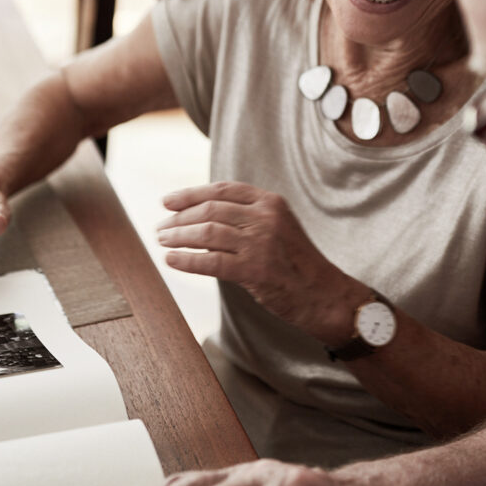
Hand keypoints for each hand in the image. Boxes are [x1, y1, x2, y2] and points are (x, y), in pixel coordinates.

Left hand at [158, 181, 361, 340]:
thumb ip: (248, 217)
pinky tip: (172, 261)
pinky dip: (187, 260)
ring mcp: (261, 242)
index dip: (190, 194)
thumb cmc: (297, 264)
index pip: (222, 190)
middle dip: (180, 218)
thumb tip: (202, 216)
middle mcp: (266, 217)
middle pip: (210, 209)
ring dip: (178, 237)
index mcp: (271, 202)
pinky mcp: (255, 269)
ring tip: (163, 242)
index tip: (168, 201)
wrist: (324, 295)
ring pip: (207, 233)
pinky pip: (211, 262)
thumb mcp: (278, 227)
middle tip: (161, 228)